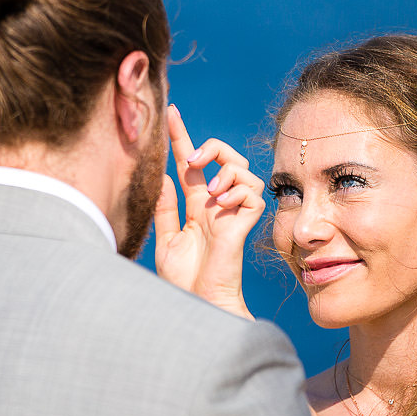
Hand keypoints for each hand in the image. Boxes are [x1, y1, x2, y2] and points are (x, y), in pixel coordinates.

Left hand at [154, 105, 265, 318]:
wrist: (199, 303)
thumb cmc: (184, 281)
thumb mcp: (166, 240)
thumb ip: (166, 209)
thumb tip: (164, 176)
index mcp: (196, 207)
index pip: (190, 164)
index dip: (181, 137)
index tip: (171, 112)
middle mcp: (217, 205)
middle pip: (225, 157)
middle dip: (212, 147)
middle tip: (194, 158)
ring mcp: (233, 213)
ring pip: (243, 170)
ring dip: (226, 171)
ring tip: (211, 193)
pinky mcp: (245, 224)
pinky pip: (253, 193)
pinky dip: (237, 191)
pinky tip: (223, 205)